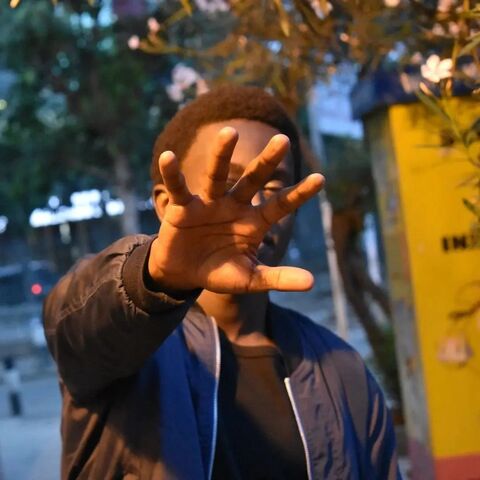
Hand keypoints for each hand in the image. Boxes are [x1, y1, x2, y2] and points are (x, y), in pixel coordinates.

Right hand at [148, 127, 323, 292]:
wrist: (186, 274)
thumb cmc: (220, 272)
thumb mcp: (250, 278)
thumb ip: (278, 278)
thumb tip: (312, 283)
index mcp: (254, 222)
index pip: (280, 205)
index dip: (299, 194)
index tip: (321, 179)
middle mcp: (234, 206)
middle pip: (253, 180)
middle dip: (266, 161)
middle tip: (283, 140)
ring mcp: (209, 203)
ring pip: (217, 176)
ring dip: (221, 155)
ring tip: (229, 132)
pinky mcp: (183, 207)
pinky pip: (179, 188)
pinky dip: (173, 174)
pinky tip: (168, 157)